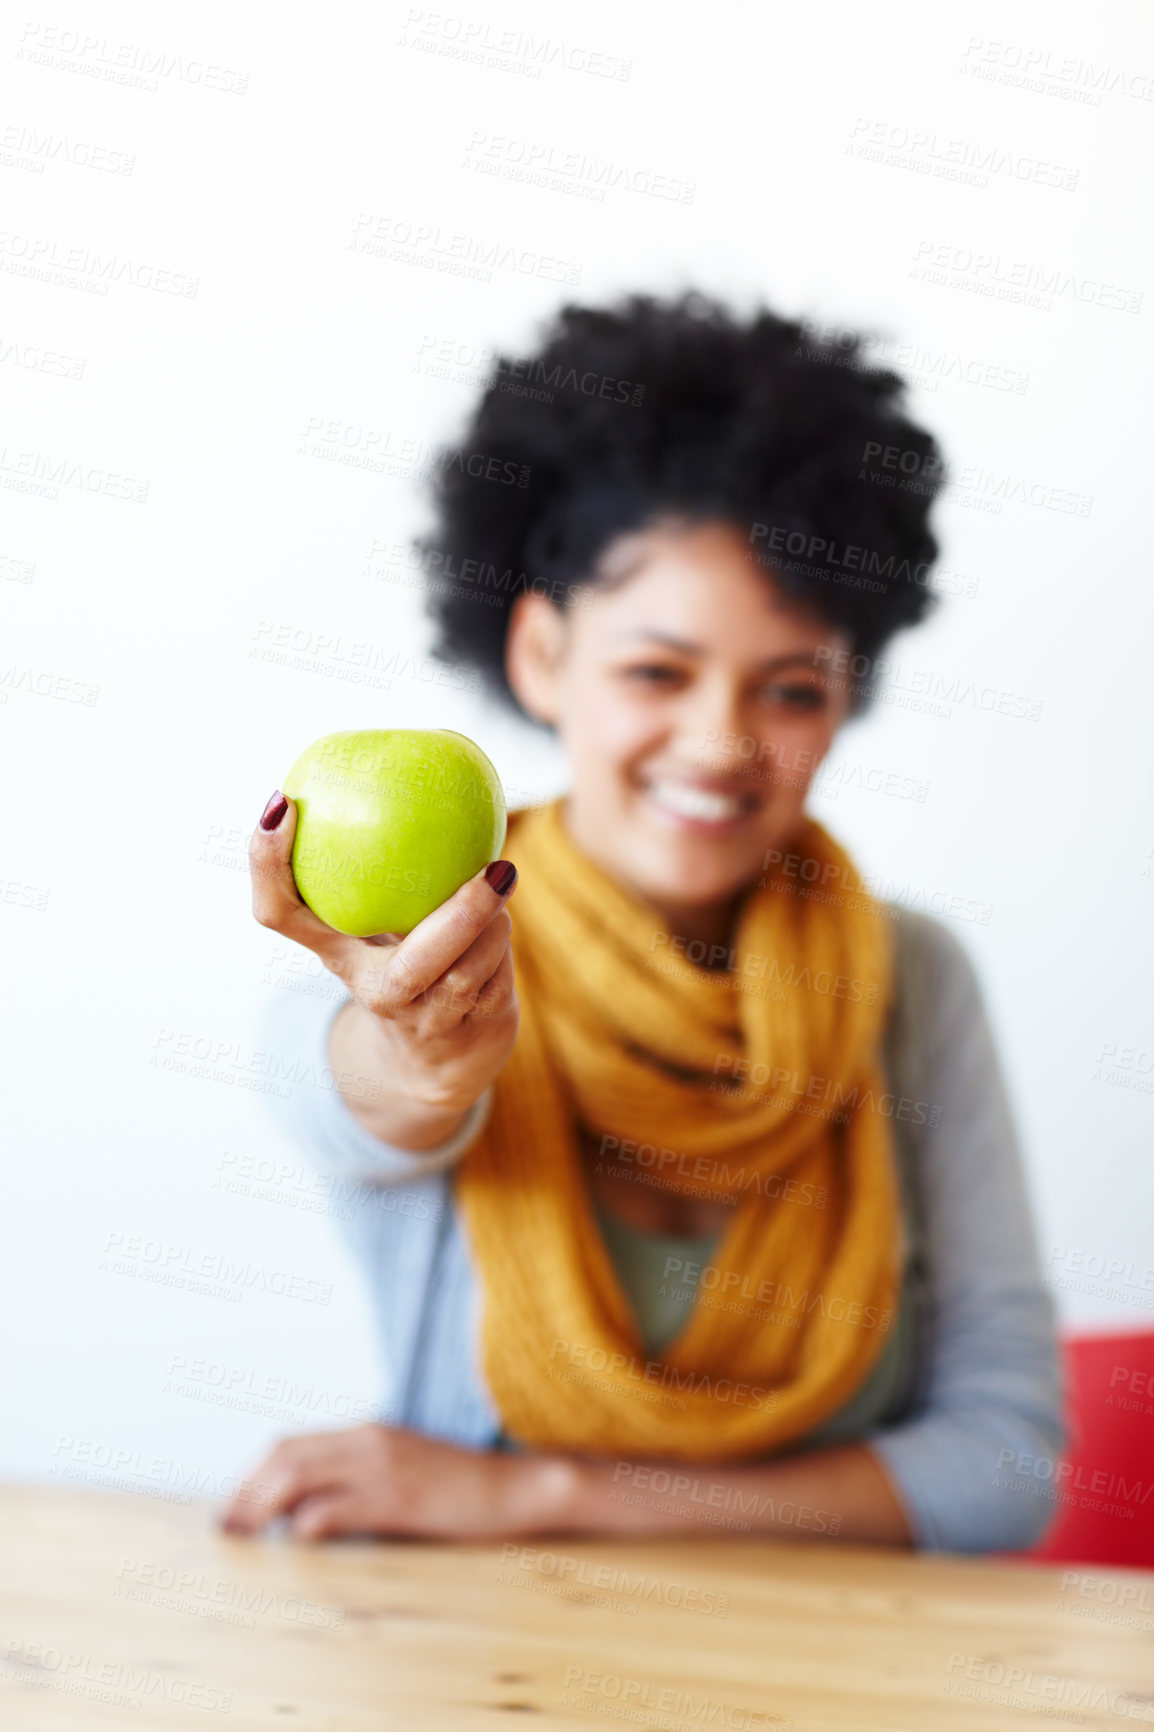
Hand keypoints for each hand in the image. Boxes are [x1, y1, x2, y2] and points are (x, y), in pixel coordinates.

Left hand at [218, 1423, 564, 1541]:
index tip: (232, 1507)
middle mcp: (368, 1441)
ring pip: (301, 1476)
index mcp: (366, 1432)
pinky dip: (310, 1521)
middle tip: (226, 1527)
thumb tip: (304, 1509)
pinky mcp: (400, 1499)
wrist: (512, 1488)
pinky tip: (298, 1537)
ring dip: (263, 1506)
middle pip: (285, 1456)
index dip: (252, 1474)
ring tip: (246, 1534)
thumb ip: (358, 1477)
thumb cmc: (456, 1486)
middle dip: (246, 1490)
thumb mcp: (401, 1468)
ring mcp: (384, 1468)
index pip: (289, 1444)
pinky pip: (340, 1506)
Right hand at [249, 791, 518, 1115]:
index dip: (267, 862)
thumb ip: (383, 862)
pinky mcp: (468, 1034)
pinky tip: (503, 918)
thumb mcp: (381, 919)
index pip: (279, 912)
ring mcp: (424, 1023)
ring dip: (494, 927)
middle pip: (412, 965)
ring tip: (501, 879)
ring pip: (469, 973)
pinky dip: (504, 947)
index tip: (280, 803)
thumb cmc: (407, 960)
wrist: (437, 1060)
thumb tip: (407, 765)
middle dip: (462, 917)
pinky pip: (496, 981)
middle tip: (496, 867)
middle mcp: (375, 992)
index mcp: (335, 952)